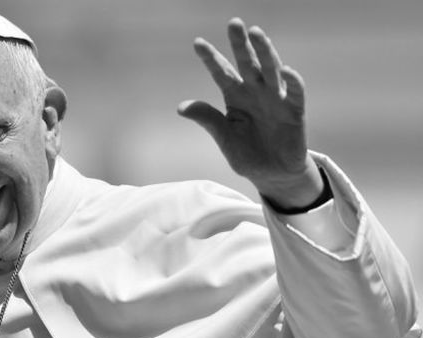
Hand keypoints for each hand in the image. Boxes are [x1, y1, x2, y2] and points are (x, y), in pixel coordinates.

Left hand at [178, 18, 323, 209]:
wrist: (272, 175)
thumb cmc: (247, 154)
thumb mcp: (223, 138)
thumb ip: (208, 119)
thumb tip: (181, 107)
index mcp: (235, 96)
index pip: (221, 72)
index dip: (210, 58)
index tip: (197, 43)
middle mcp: (255, 92)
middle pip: (247, 63)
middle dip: (240, 44)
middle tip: (234, 24)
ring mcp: (275, 99)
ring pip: (271, 70)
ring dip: (265, 52)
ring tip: (256, 34)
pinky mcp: (294, 110)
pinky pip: (295, 92)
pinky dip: (292, 81)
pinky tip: (285, 71)